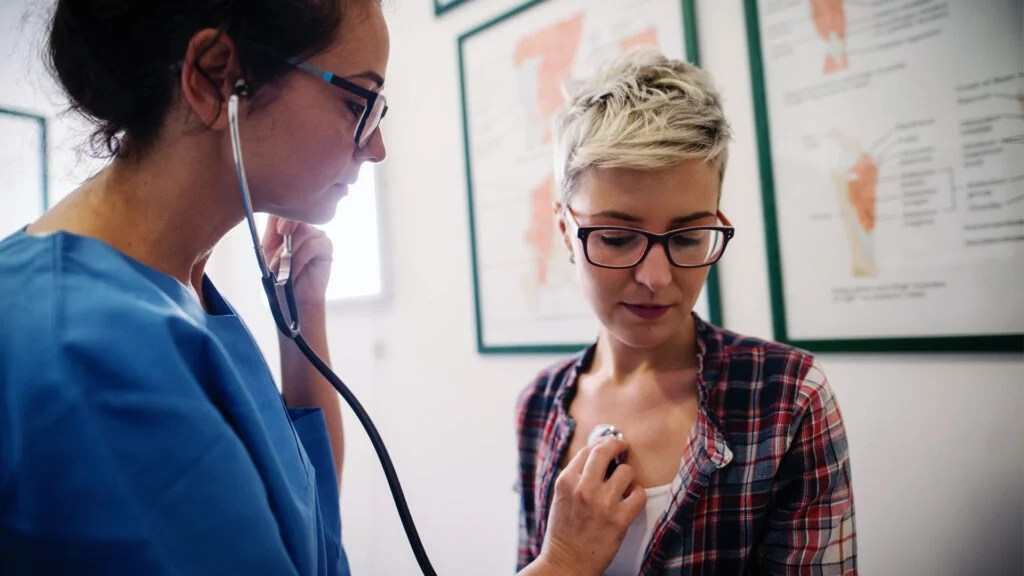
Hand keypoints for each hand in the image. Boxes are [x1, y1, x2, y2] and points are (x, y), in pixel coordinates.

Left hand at [262, 216, 332, 308]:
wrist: (293, 296)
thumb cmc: (281, 272)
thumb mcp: (270, 247)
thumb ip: (273, 227)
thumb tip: (275, 210)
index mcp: (292, 224)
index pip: (288, 209)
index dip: (282, 216)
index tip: (279, 231)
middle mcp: (306, 226)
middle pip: (297, 218)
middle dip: (284, 240)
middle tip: (276, 259)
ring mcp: (318, 234)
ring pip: (303, 233)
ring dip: (289, 254)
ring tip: (281, 269)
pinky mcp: (326, 246)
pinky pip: (312, 245)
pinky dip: (299, 259)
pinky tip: (293, 271)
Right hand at [533, 438, 645, 575]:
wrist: (566, 563)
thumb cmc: (564, 531)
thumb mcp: (561, 496)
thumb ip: (576, 476)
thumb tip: (598, 455)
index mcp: (566, 481)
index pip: (588, 449)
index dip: (602, 442)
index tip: (610, 444)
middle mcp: (583, 488)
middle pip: (606, 450)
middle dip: (618, 445)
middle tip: (623, 448)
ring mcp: (602, 503)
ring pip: (626, 472)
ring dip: (628, 477)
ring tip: (623, 486)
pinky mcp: (619, 519)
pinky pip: (639, 494)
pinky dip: (638, 495)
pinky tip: (630, 501)